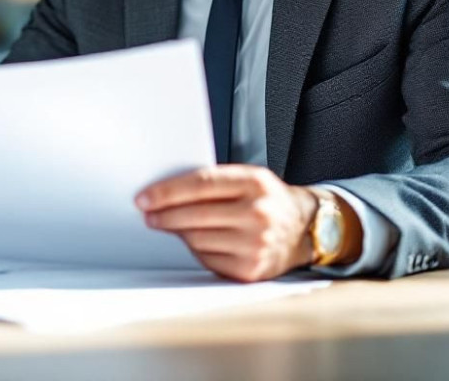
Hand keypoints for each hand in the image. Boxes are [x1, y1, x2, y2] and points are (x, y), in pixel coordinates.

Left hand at [136, 165, 318, 281]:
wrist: (304, 229)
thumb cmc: (268, 200)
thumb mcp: (248, 178)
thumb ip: (213, 181)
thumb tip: (164, 191)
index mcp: (255, 183)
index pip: (200, 184)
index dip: (166, 192)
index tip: (144, 198)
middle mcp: (258, 213)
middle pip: (195, 215)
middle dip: (164, 215)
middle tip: (148, 214)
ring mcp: (256, 244)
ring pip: (197, 239)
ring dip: (177, 232)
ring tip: (168, 224)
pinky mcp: (250, 269)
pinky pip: (207, 259)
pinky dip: (195, 250)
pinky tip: (193, 240)